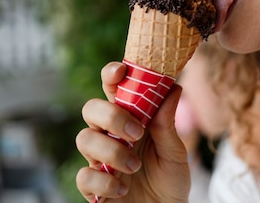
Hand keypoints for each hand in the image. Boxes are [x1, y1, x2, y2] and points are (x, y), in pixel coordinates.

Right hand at [75, 62, 190, 202]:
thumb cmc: (170, 180)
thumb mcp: (175, 152)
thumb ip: (168, 123)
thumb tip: (173, 88)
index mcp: (131, 119)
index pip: (113, 89)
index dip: (112, 75)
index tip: (121, 71)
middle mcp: (110, 135)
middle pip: (91, 109)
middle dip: (111, 116)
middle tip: (137, 132)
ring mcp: (99, 159)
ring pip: (84, 138)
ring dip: (112, 151)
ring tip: (135, 166)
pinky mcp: (92, 186)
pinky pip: (84, 176)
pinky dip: (104, 182)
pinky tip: (123, 188)